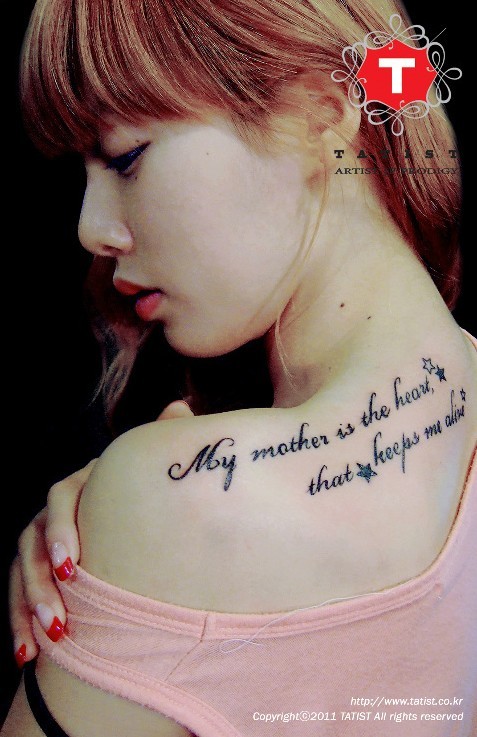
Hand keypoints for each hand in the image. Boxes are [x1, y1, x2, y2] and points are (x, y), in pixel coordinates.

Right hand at [9, 400, 193, 667]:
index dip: (62, 530)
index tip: (73, 567)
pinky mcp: (33, 572)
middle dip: (41, 582)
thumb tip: (180, 409)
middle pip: (32, 541)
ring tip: (45, 644)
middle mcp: (54, 511)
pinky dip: (19, 625)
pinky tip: (27, 657)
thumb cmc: (146, 494)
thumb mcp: (151, 471)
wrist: (134, 518)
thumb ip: (162, 440)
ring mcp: (38, 542)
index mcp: (82, 485)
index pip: (62, 500)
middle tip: (61, 618)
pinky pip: (17, 597)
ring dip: (28, 609)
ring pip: (20, 572)